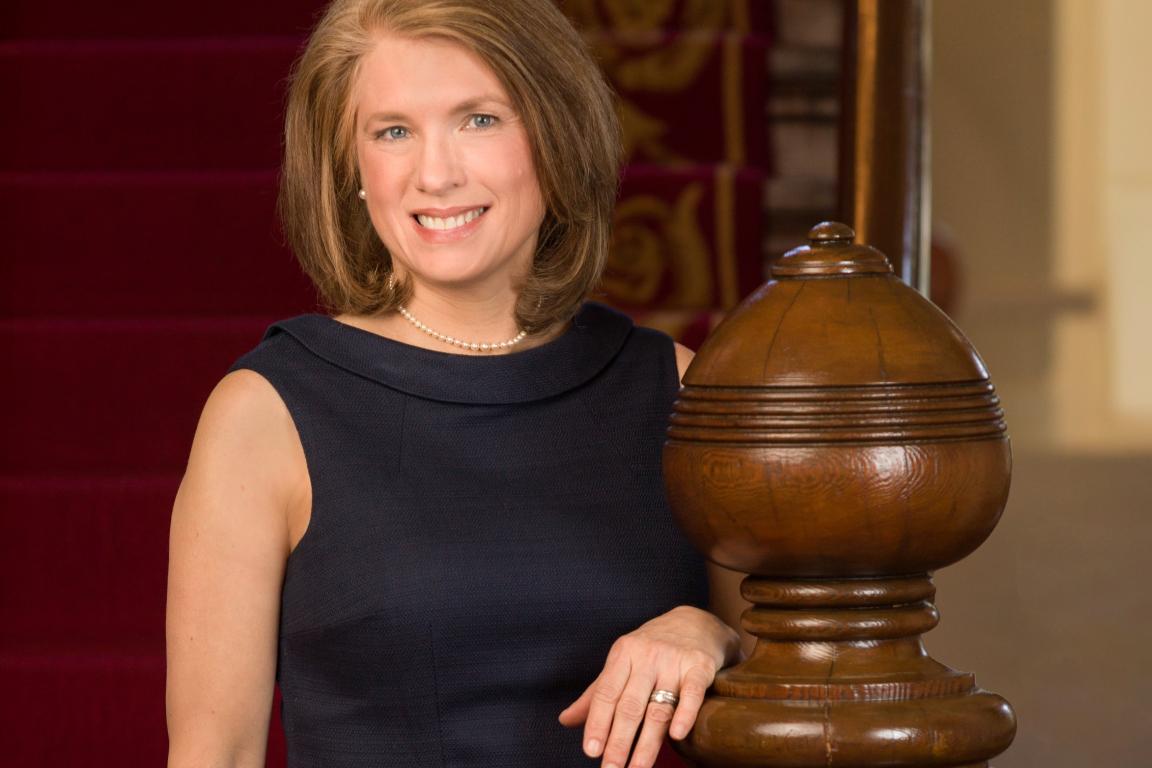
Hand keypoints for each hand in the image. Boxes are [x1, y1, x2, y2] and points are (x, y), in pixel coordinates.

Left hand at [558, 605, 740, 767]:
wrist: (696, 622)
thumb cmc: (652, 648)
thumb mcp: (622, 662)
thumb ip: (597, 693)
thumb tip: (565, 720)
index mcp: (623, 654)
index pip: (606, 693)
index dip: (597, 723)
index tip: (591, 751)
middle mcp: (646, 655)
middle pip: (630, 705)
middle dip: (619, 741)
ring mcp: (674, 661)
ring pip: (658, 708)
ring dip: (647, 743)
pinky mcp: (700, 666)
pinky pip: (692, 692)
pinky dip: (685, 714)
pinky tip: (676, 735)